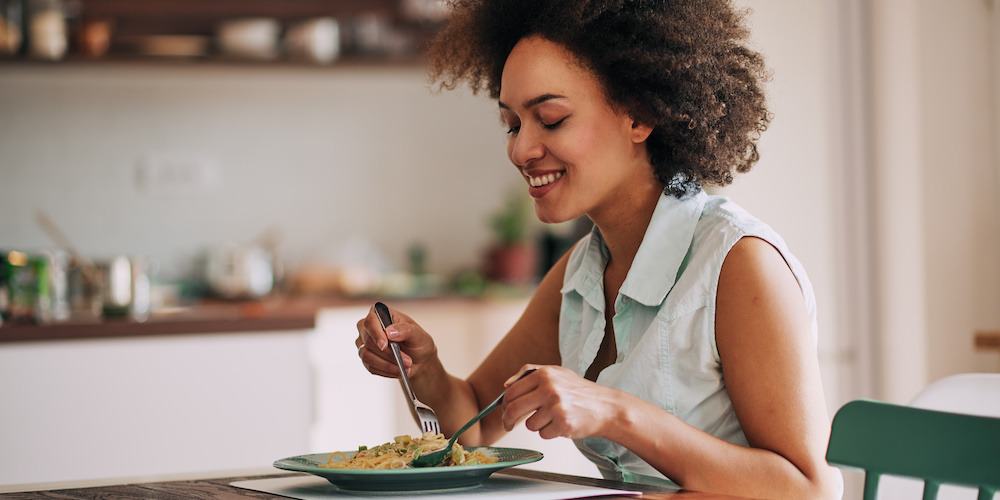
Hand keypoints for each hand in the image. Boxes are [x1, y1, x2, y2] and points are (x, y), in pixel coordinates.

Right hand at [354, 304, 438, 379]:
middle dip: (388, 354)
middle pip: (367, 340)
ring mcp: (365, 343)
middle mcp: (369, 327)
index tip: (384, 345)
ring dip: (387, 364)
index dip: (376, 333)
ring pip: (366, 355)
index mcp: (381, 314)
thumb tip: (389, 332)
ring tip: (405, 367)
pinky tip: (397, 370)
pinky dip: (385, 370)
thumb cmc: (418, 343)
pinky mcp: (366, 358)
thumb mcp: (418, 335)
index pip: (370, 320)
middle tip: (407, 360)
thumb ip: (406, 330)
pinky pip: (370, 366)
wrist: (419, 360)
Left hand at [500, 365, 622, 439]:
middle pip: (513, 409)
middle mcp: (549, 388)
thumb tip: (506, 385)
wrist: (605, 407)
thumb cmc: (579, 391)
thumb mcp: (556, 372)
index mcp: (544, 374)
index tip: (505, 412)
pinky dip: (550, 433)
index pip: (511, 392)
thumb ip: (529, 373)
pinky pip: (543, 434)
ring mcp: (556, 406)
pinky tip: (562, 424)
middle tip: (509, 425)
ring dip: (537, 425)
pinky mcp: (563, 423)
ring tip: (553, 418)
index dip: (504, 405)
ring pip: (529, 425)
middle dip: (508, 420)